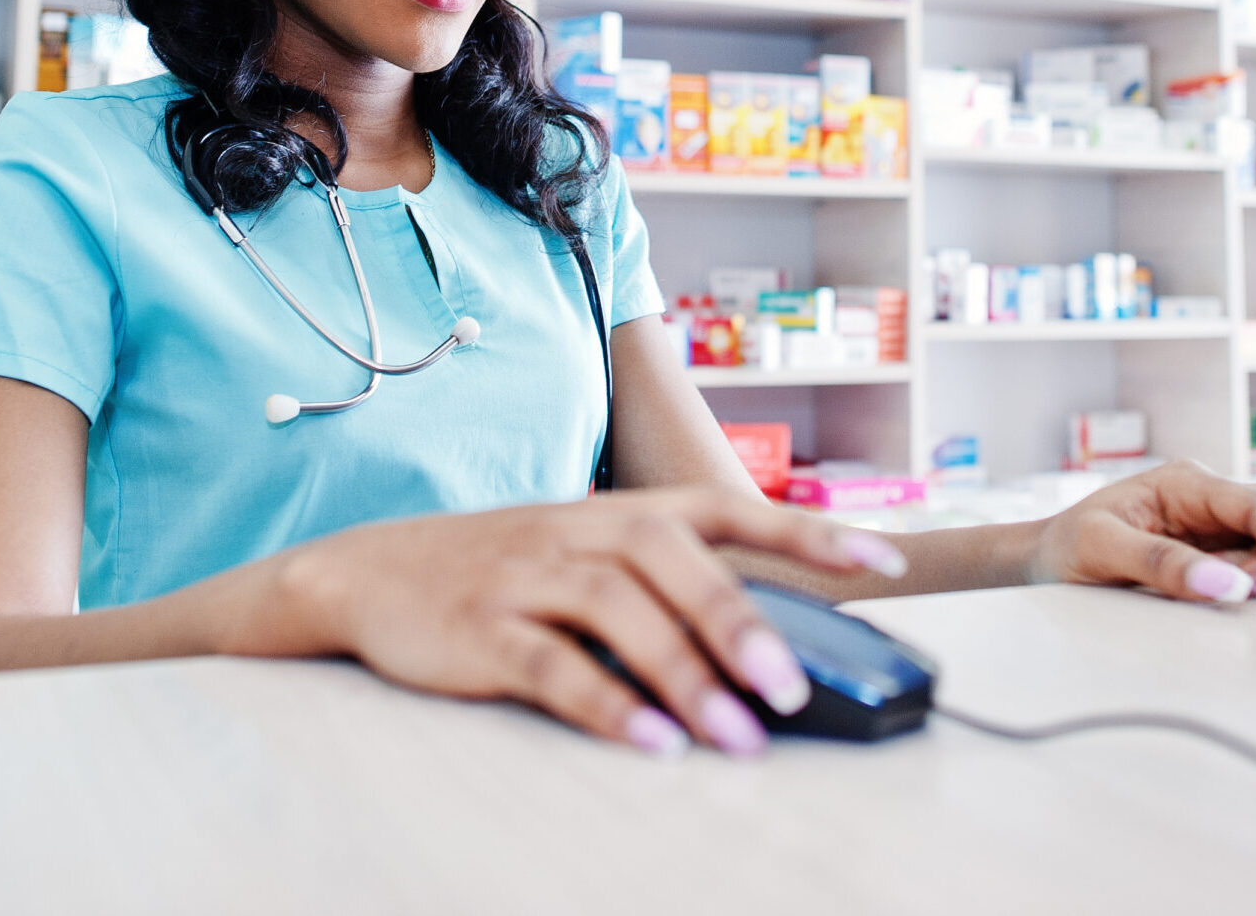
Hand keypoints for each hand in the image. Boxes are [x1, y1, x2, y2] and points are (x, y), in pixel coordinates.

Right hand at [280, 489, 905, 753]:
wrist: (372, 569)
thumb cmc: (504, 569)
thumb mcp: (582, 554)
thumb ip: (663, 589)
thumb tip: (769, 648)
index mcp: (616, 512)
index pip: (722, 508)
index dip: (803, 531)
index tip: (883, 562)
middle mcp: (579, 532)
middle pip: (670, 557)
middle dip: (737, 619)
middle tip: (793, 688)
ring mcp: (528, 575)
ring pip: (618, 611)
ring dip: (683, 673)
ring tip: (738, 737)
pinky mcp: (482, 629)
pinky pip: (549, 665)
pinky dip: (604, 704)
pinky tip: (650, 745)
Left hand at [1029, 460, 1255, 602]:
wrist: (1045, 563)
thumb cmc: (1066, 545)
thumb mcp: (1100, 546)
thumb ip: (1160, 562)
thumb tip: (1225, 584)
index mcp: (1184, 483)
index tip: (1254, 584)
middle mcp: (1207, 502)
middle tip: (1235, 593)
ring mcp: (1214, 533)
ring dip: (1254, 581)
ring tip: (1210, 593)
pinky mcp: (1214, 561)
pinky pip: (1250, 576)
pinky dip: (1244, 592)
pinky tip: (1213, 598)